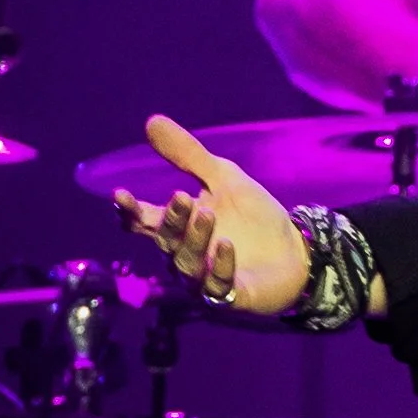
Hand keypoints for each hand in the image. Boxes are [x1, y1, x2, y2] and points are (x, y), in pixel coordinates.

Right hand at [112, 115, 309, 314]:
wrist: (296, 250)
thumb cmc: (253, 217)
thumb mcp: (224, 179)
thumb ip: (188, 155)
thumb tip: (151, 121)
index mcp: (179, 227)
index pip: (143, 221)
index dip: (130, 210)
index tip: (121, 194)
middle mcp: (185, 255)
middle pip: (166, 241)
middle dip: (171, 220)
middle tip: (181, 196)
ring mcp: (206, 278)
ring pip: (187, 264)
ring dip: (194, 240)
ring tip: (206, 213)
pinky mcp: (231, 295)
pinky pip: (218, 286)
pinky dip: (221, 266)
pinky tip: (227, 246)